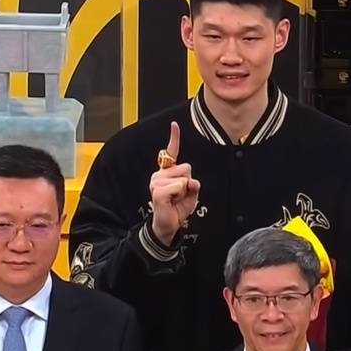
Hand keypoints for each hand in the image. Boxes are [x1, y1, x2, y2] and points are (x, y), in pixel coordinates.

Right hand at [149, 122, 199, 246]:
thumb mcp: (190, 195)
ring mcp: (157, 182)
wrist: (168, 225)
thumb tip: (192, 180)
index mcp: (167, 173)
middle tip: (180, 195)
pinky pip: (178, 186)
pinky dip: (180, 195)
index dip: (174, 138)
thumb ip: (193, 185)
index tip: (174, 125)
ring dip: (184, 191)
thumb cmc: (177, 209)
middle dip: (189, 182)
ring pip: (183, 178)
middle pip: (186, 168)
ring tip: (176, 200)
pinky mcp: (158, 191)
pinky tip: (171, 201)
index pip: (171, 153)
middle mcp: (159, 175)